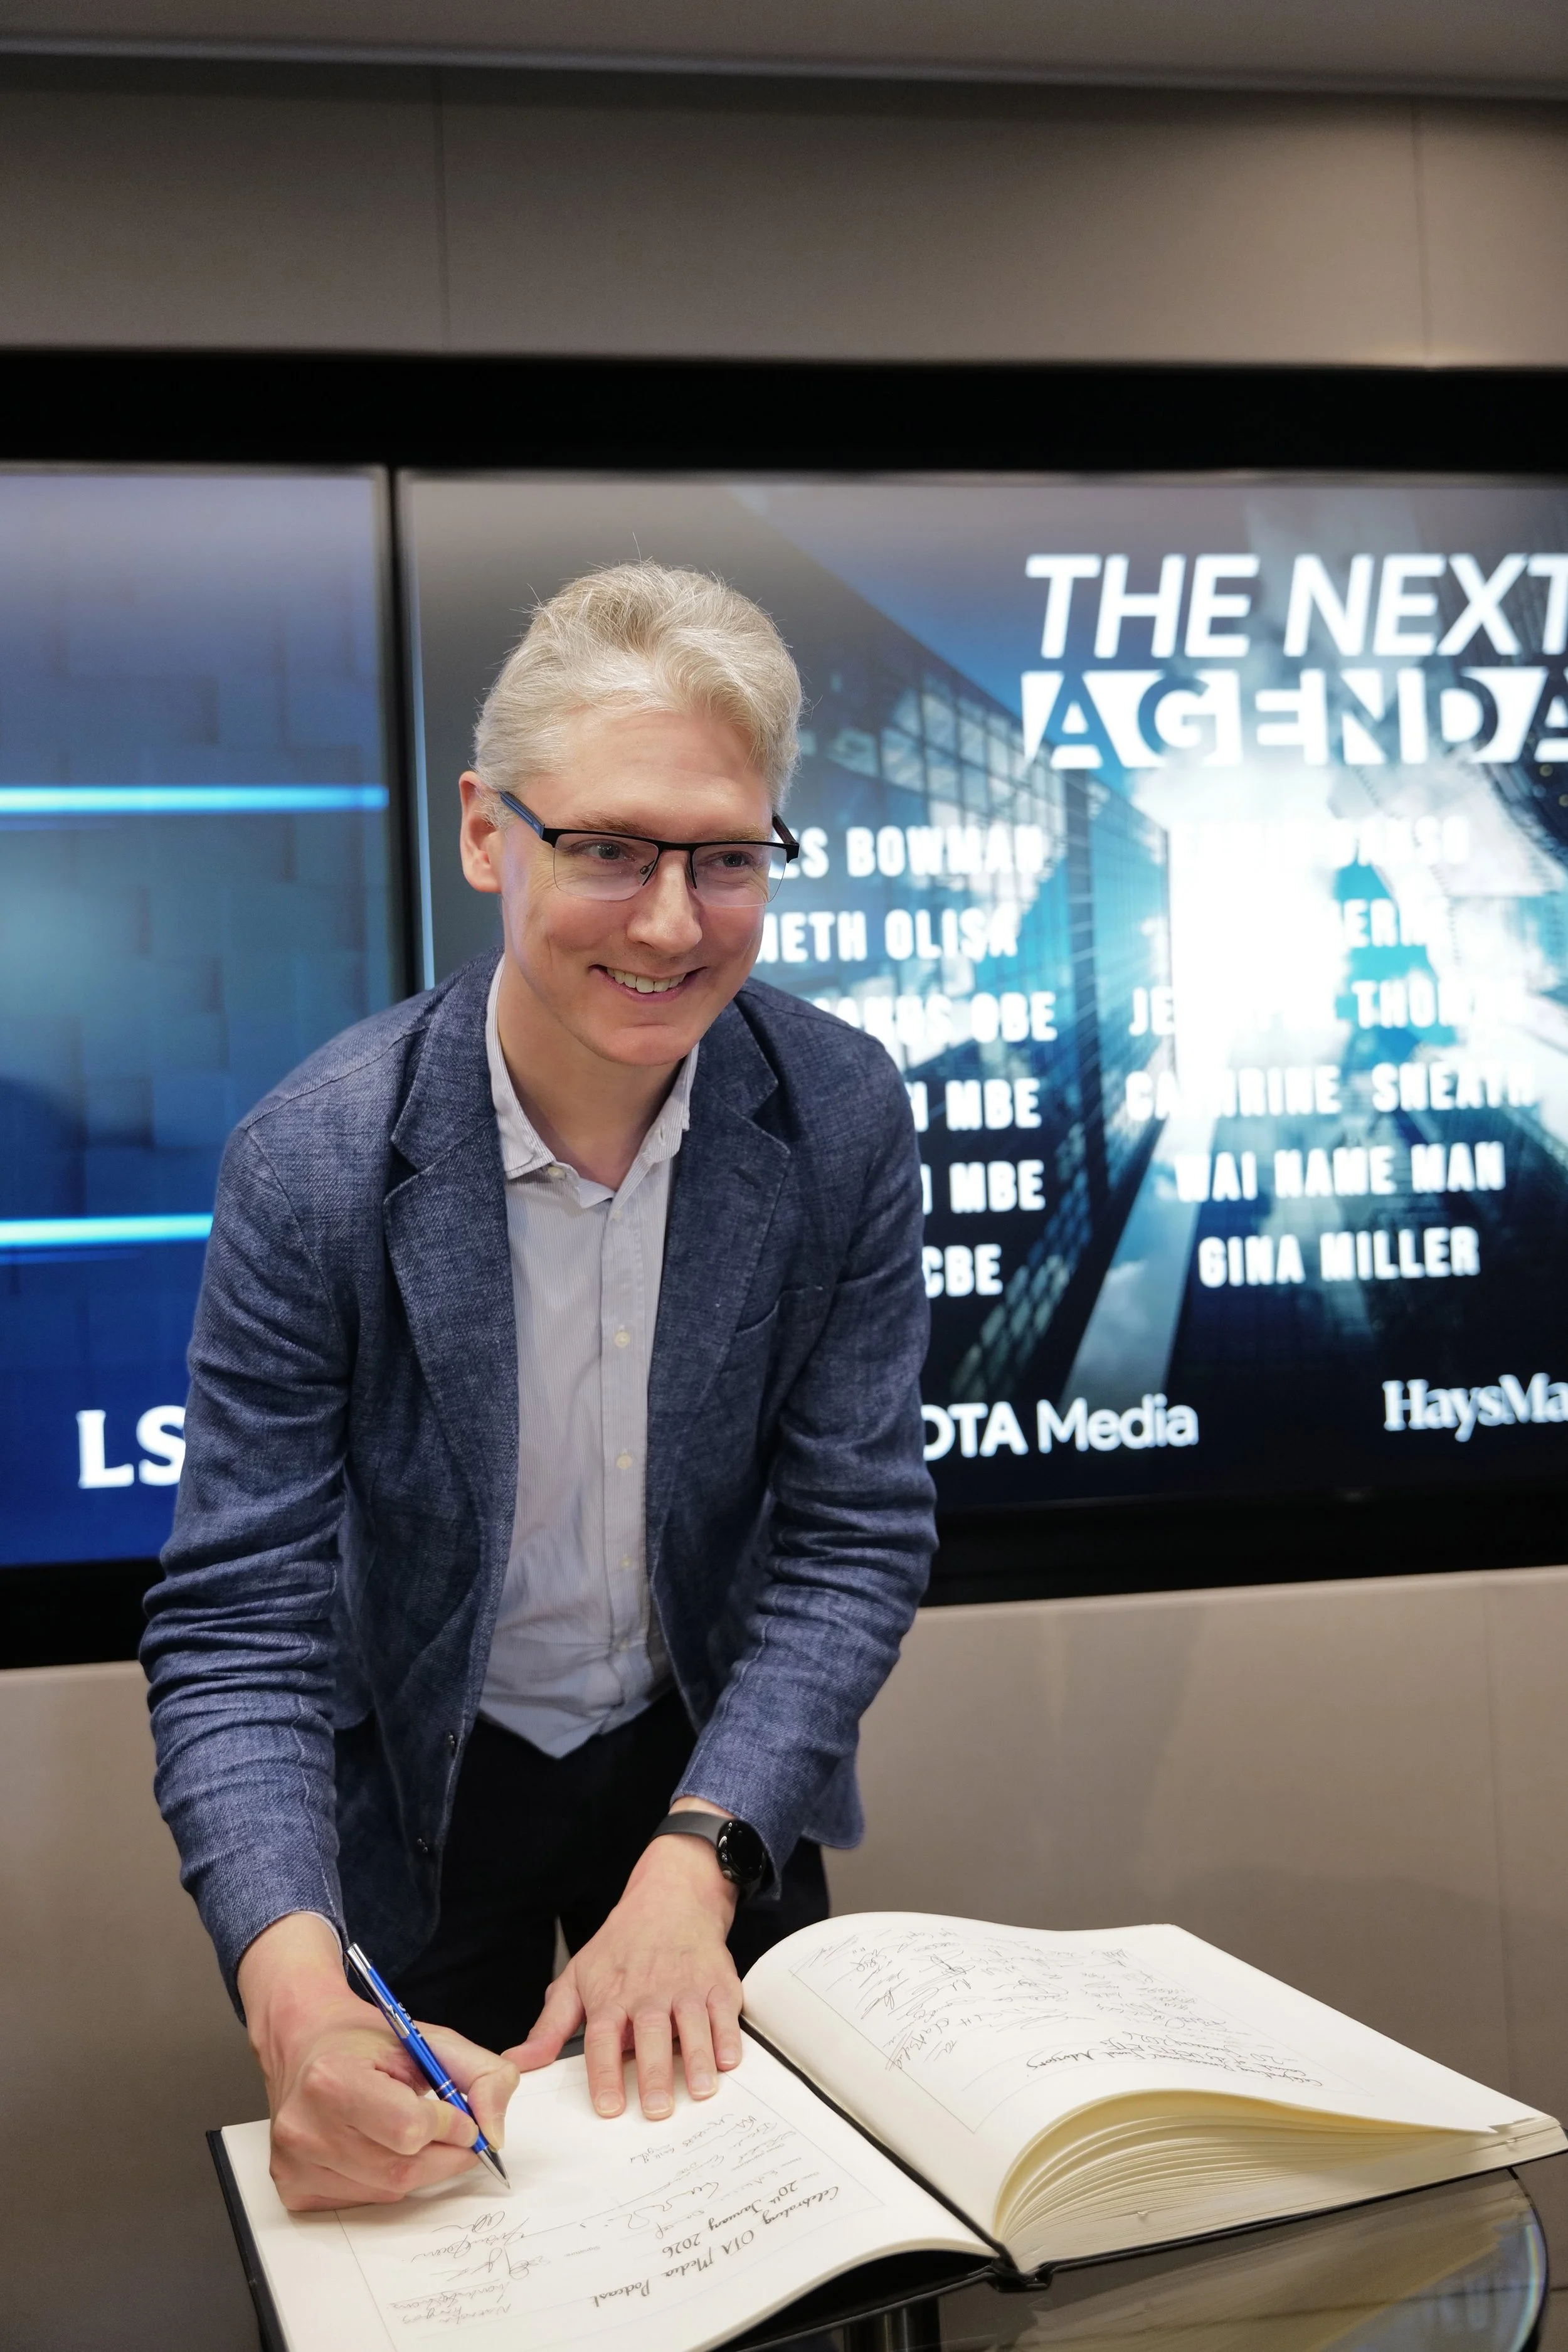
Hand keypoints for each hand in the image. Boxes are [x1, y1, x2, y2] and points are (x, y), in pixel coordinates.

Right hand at [237, 1912, 518, 2209]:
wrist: (305, 2043)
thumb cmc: (365, 2042)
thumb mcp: (431, 2040)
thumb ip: (483, 2075)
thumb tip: (494, 2133)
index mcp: (331, 2079)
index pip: (410, 2128)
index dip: (449, 2125)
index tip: (461, 2115)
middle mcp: (304, 2127)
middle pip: (402, 2168)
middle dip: (444, 2154)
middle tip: (455, 2133)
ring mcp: (294, 2164)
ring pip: (387, 2190)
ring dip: (419, 2168)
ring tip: (413, 2133)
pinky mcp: (293, 2188)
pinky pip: (364, 2201)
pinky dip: (388, 2180)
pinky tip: (381, 2147)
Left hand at [509, 1804, 742, 2120]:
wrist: (670, 1898)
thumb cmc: (620, 1947)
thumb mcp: (578, 1978)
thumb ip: (550, 2026)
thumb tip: (518, 2063)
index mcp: (611, 1995)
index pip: (602, 2037)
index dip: (605, 2073)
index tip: (608, 2107)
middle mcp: (648, 1990)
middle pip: (649, 2032)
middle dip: (654, 2072)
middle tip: (656, 2109)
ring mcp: (686, 1985)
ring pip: (691, 2023)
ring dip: (697, 2058)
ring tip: (700, 2091)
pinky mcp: (717, 1981)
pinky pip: (724, 2011)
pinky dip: (728, 2035)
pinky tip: (728, 2060)